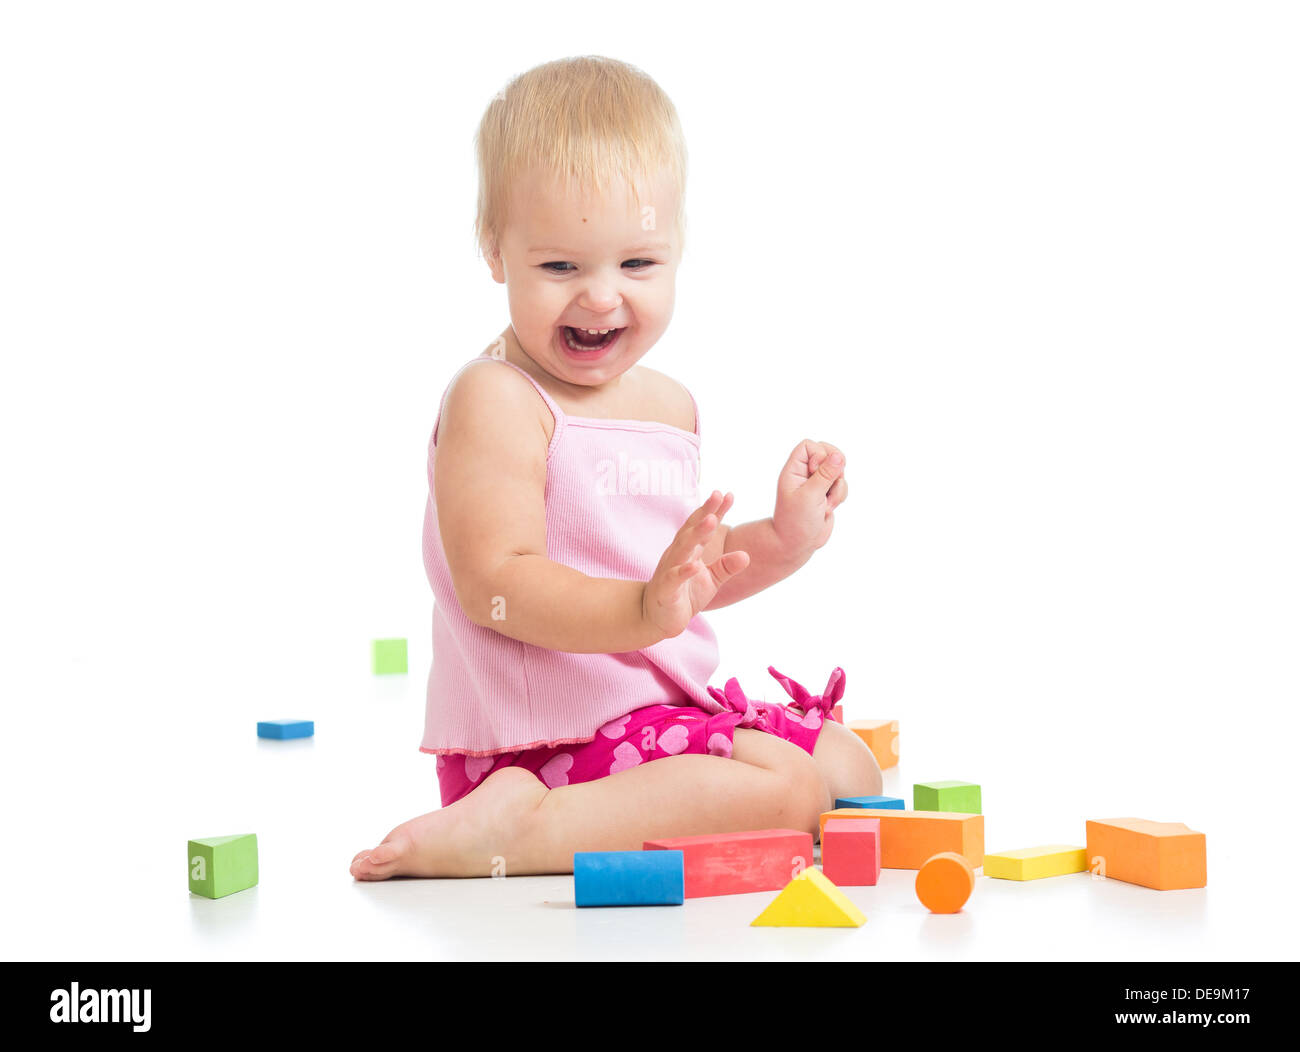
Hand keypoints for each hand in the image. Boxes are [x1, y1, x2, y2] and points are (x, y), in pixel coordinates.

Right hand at [642, 491, 749, 638]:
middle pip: (692, 530)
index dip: (715, 510)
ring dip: (696, 534)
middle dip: (705, 513)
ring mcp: (669, 570)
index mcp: (689, 550)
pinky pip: (674, 578)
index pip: (702, 527)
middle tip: (717, 495)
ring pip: (682, 549)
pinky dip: (684, 571)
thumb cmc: (684, 594)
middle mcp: (677, 555)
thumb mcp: (711, 580)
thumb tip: (746, 555)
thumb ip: (726, 566)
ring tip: (711, 520)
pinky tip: (695, 565)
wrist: (657, 619)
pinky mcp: (666, 590)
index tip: (728, 495)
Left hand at [772, 440, 847, 556]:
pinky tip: (828, 509)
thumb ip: (825, 475)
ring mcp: (817, 483)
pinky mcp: (827, 494)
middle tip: (831, 482)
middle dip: (835, 469)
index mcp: (794, 470)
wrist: (796, 545)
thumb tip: (838, 455)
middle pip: (828, 453)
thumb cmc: (795, 521)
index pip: (809, 446)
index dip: (819, 454)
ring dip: (837, 487)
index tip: (816, 471)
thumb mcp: (810, 496)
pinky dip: (840, 496)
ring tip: (825, 505)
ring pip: (838, 471)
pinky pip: (841, 485)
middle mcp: (805, 474)